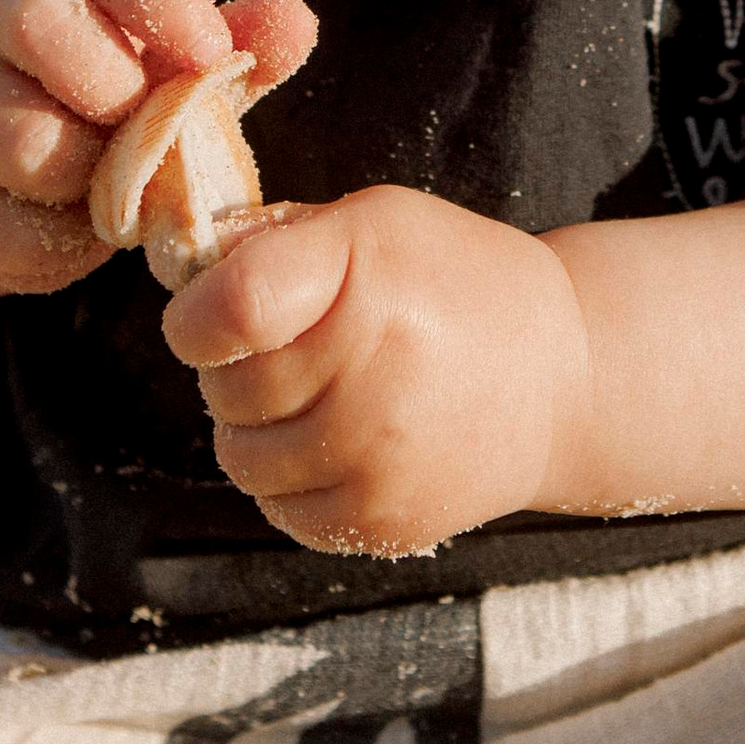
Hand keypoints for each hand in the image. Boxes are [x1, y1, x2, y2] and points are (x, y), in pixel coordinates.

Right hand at [0, 0, 246, 300]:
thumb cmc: (105, 109)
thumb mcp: (173, 75)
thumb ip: (236, 49)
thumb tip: (298, 23)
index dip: (165, 0)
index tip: (212, 56)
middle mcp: (8, 30)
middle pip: (39, 22)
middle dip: (111, 87)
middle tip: (148, 130)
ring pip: (19, 136)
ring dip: (89, 177)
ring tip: (122, 191)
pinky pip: (12, 226)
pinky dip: (64, 243)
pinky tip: (83, 231)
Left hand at [160, 184, 589, 555]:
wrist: (565, 377)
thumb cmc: (455, 283)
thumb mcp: (377, 222)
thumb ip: (275, 238)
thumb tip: (180, 265)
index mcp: (364, 277)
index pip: (228, 310)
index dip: (197, 316)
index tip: (210, 316)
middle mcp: (371, 371)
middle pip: (226, 389)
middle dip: (235, 369)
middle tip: (291, 350)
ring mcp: (377, 457)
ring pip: (241, 458)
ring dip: (256, 429)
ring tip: (315, 398)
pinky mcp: (383, 521)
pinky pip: (280, 510)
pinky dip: (291, 480)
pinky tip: (341, 444)